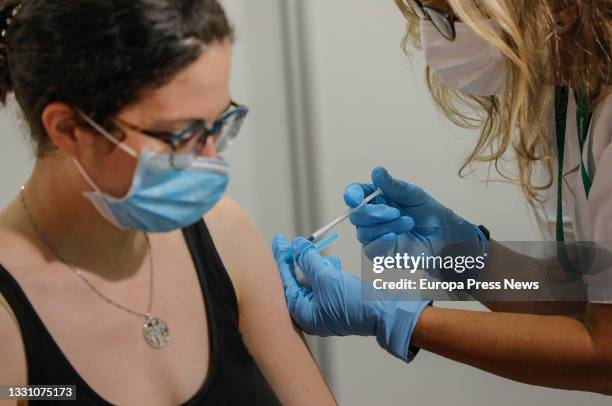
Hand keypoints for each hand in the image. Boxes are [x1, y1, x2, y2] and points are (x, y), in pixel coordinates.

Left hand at [272, 235, 430, 361]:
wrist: (384, 314)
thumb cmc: (354, 303)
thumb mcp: (326, 278)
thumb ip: (308, 260)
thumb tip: (297, 246)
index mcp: (302, 313)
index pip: (286, 281)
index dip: (283, 259)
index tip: (279, 242)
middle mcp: (310, 314)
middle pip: (297, 281)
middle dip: (299, 261)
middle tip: (295, 242)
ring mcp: (324, 310)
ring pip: (313, 281)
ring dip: (315, 265)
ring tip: (318, 252)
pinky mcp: (338, 304)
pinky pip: (326, 284)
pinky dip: (328, 272)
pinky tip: (334, 264)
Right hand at [344, 166, 487, 260]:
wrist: (443, 235)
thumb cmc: (428, 213)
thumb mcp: (413, 195)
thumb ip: (393, 186)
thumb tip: (377, 172)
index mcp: (376, 198)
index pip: (355, 194)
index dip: (351, 195)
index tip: (354, 198)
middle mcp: (371, 217)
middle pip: (356, 215)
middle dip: (374, 213)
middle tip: (396, 212)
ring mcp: (374, 235)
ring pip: (363, 232)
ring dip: (386, 227)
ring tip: (408, 223)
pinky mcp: (380, 253)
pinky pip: (370, 249)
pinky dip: (382, 242)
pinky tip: (395, 237)